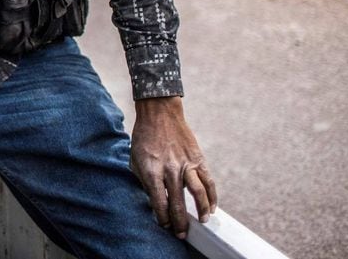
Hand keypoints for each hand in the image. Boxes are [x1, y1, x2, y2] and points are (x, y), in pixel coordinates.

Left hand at [130, 96, 216, 239]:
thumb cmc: (144, 137)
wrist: (159, 113)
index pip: (159, 202)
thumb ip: (144, 181)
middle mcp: (170, 170)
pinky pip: (208, 181)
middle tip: (181, 234)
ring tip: (202, 222)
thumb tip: (154, 200)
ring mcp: (186, 164)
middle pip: (178, 203)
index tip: (165, 225)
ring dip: (201, 211)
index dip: (163, 218)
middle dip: (180, 222)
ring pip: (198, 194)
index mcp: (151, 171)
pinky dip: (212, 196)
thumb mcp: (135, 160)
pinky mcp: (198, 159)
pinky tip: (212, 207)